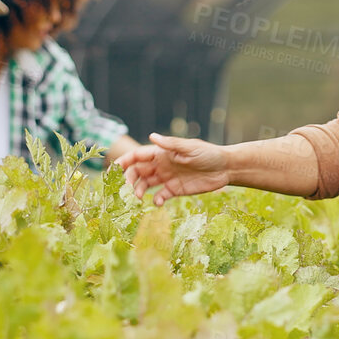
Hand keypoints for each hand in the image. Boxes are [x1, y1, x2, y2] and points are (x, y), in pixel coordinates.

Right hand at [117, 132, 231, 205]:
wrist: (225, 169)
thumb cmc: (208, 154)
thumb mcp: (190, 148)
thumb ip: (171, 145)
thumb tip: (151, 136)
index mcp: (162, 153)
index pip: (138, 156)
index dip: (125, 161)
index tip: (114, 169)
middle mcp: (161, 165)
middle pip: (138, 172)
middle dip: (129, 180)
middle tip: (126, 190)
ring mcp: (167, 178)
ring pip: (145, 185)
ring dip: (138, 191)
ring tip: (137, 198)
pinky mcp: (175, 190)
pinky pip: (160, 196)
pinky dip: (155, 200)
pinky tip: (157, 203)